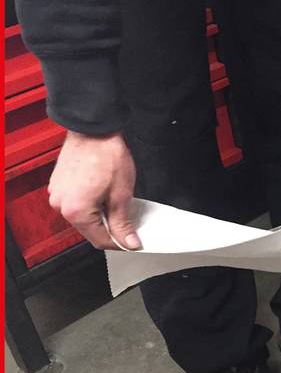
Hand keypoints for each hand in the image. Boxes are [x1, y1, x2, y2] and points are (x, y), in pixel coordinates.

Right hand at [48, 131, 140, 250]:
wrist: (94, 130)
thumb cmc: (106, 156)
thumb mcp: (121, 195)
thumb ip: (123, 222)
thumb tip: (129, 242)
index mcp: (75, 211)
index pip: (99, 240)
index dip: (119, 242)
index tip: (132, 240)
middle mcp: (60, 205)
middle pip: (89, 230)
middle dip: (110, 228)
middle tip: (128, 219)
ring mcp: (57, 194)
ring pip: (83, 217)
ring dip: (101, 215)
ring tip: (116, 202)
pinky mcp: (58, 186)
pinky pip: (76, 204)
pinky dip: (91, 204)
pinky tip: (104, 194)